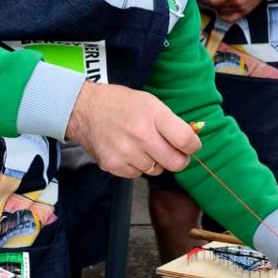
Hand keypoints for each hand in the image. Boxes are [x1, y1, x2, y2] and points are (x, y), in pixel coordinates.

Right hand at [64, 82, 199, 177]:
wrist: (84, 109)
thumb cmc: (120, 104)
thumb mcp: (150, 102)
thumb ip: (171, 122)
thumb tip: (192, 141)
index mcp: (153, 115)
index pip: (186, 140)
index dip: (193, 146)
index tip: (190, 145)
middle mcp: (141, 135)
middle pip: (175, 163)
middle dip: (179, 160)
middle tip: (173, 153)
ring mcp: (126, 152)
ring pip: (157, 170)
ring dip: (155, 162)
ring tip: (142, 146)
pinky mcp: (114, 165)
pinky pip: (137, 175)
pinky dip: (136, 166)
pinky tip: (128, 151)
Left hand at [201, 0, 265, 22]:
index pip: (213, 2)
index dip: (205, 2)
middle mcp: (235, 3)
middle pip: (217, 8)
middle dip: (210, 4)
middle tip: (208, 0)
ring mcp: (240, 9)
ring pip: (223, 13)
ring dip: (217, 9)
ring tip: (216, 3)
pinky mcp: (244, 12)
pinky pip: (231, 19)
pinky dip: (225, 17)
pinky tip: (223, 12)